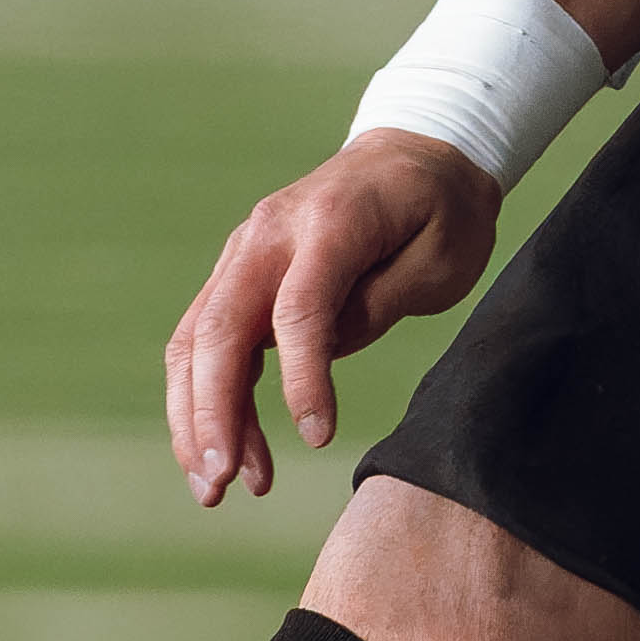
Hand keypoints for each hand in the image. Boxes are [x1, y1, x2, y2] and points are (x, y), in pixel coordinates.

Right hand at [163, 130, 501, 506]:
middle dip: (212, 413)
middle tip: (222, 484)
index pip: (300, 308)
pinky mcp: (238, 274)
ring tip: (215, 488)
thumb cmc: (441, 209)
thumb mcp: (442, 254)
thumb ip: (380, 302)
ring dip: (197, 418)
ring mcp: (245, 251)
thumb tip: (321, 356)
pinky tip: (223, 451)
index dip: (303, 379)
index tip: (318, 437)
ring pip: (197, 342)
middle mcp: (269, 233)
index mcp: (331, 222)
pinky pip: (207, 342)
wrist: (417, 152)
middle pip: (220, 329)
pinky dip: (205, 399)